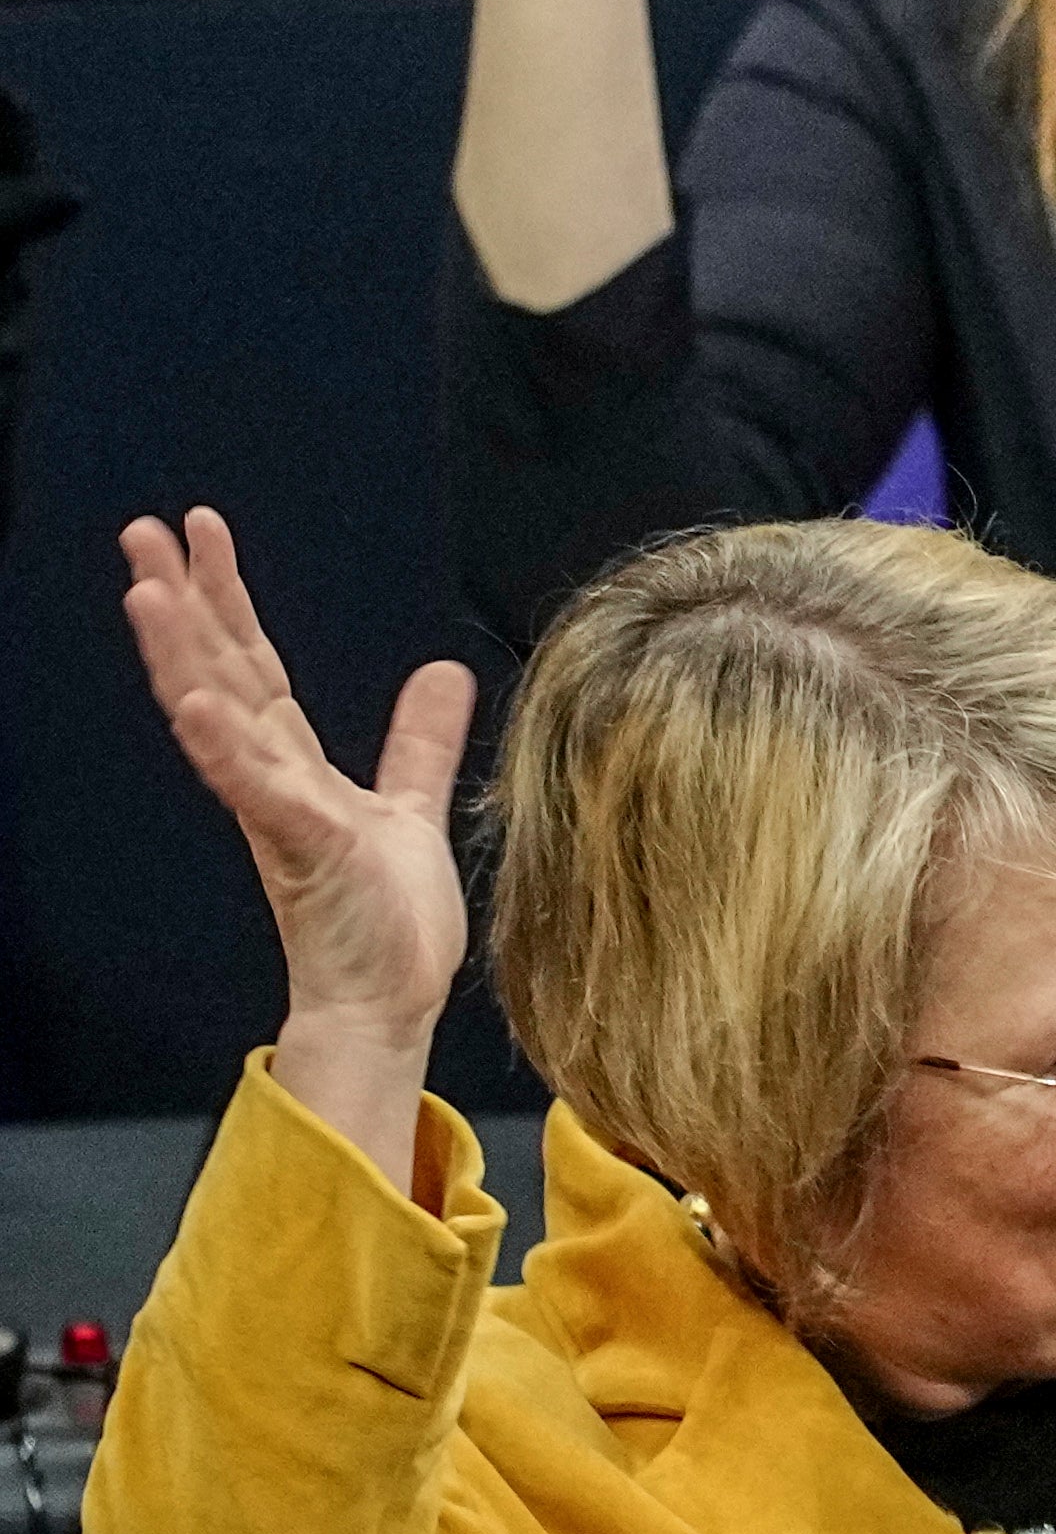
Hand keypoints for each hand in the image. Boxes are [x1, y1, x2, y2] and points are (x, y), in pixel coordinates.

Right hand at [117, 510, 471, 1185]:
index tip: (200, 532)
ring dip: (182, 655)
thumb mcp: (409, 806)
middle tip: (140, 530)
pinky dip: (224, 747)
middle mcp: (273, 779)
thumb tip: (437, 669)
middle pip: (218, 672)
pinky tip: (196, 705)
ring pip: (219, 718)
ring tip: (146, 591)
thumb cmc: (388, 920)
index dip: (225, 598)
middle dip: (182, 601)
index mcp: (295, 765)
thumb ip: (416, 741)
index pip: (251, 663)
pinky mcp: (305, 849)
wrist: (389, 1003)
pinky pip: (257, 790)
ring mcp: (281, 813)